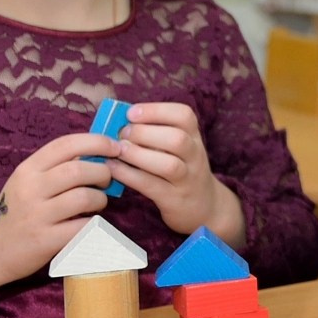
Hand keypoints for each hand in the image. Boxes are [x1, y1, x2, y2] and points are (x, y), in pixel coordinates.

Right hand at [0, 132, 119, 317]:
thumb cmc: (16, 213)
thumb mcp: (28, 183)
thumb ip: (56, 168)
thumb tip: (99, 153)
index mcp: (28, 169)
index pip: (66, 145)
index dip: (97, 142)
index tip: (116, 147)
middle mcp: (30, 189)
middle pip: (79, 170)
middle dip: (103, 173)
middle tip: (106, 181)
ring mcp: (36, 215)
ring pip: (85, 197)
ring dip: (100, 199)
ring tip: (97, 203)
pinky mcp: (45, 240)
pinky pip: (83, 226)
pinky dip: (93, 223)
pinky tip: (88, 223)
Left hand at [107, 102, 243, 241]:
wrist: (204, 206)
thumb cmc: (182, 170)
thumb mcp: (180, 148)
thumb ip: (157, 133)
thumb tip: (119, 120)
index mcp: (195, 138)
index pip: (184, 115)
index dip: (156, 110)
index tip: (131, 113)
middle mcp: (195, 157)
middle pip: (177, 139)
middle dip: (144, 132)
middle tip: (122, 133)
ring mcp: (187, 180)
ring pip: (168, 165)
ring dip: (138, 154)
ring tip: (118, 150)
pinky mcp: (174, 200)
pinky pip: (151, 186)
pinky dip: (129, 175)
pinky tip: (113, 168)